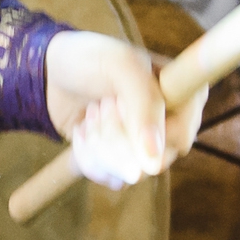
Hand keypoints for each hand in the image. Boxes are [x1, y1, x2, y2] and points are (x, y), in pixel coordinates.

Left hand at [42, 31, 204, 190]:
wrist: (53, 74)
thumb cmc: (91, 60)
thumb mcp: (120, 66)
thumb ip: (144, 104)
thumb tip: (155, 163)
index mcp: (186, 93)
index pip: (181, 134)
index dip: (149, 132)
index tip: (115, 105)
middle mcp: (175, 123)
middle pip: (156, 159)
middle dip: (114, 133)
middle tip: (100, 104)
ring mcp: (150, 146)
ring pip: (132, 173)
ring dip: (100, 143)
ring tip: (91, 114)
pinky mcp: (125, 161)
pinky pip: (114, 180)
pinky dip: (90, 158)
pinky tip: (84, 131)